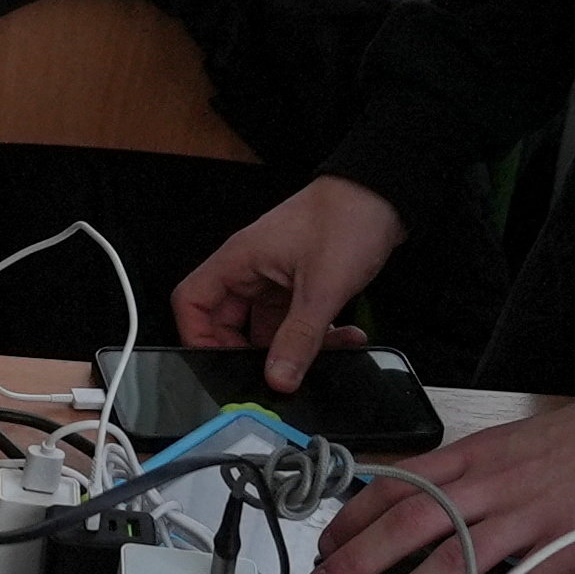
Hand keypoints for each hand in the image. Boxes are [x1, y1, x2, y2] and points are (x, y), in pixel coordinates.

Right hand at [172, 174, 403, 390]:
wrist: (382, 196)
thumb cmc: (346, 217)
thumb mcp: (322, 287)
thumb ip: (299, 337)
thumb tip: (278, 378)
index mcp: (240, 260)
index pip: (192, 302)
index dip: (197, 337)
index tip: (219, 366)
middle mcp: (251, 269)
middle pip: (228, 322)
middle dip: (253, 352)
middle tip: (275, 371)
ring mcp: (275, 276)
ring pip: (267, 326)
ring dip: (293, 346)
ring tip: (325, 352)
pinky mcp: (300, 283)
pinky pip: (294, 320)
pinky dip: (315, 335)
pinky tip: (344, 337)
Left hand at [305, 398, 574, 573]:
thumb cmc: (570, 444)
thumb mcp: (501, 444)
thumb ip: (459, 475)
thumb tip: (411, 503)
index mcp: (469, 458)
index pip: (396, 484)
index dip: (354, 516)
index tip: (326, 542)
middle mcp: (487, 488)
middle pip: (409, 523)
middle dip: (359, 558)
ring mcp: (522, 521)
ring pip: (453, 561)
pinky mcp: (558, 553)